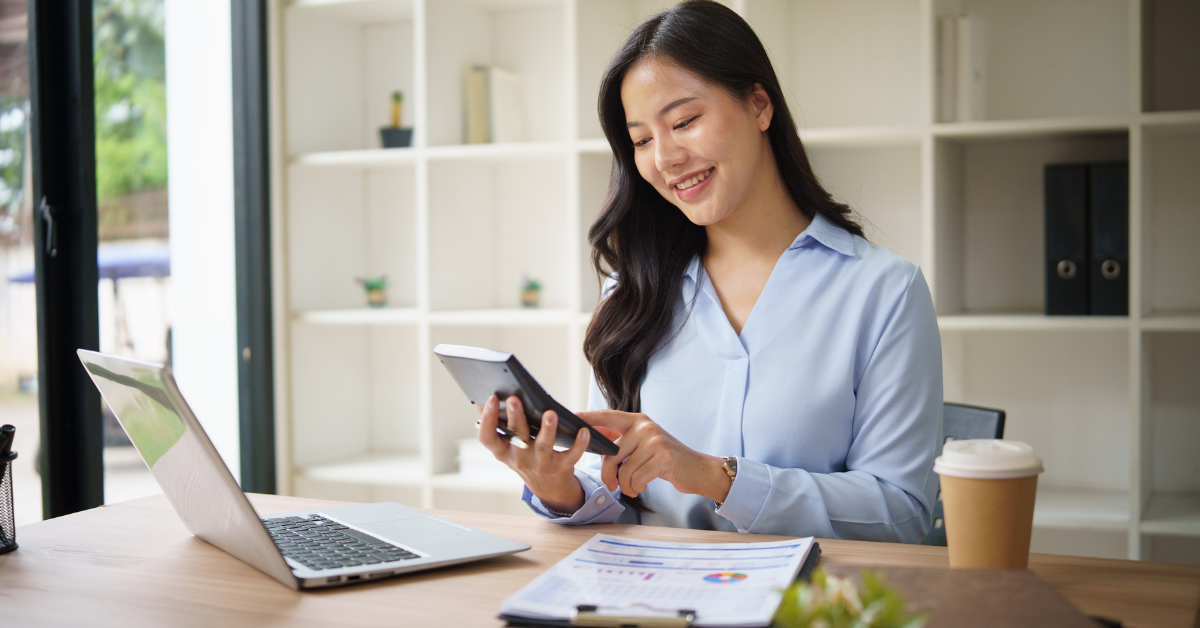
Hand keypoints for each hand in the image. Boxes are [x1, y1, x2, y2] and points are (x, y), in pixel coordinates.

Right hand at [477, 394, 590, 513]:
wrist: (547, 486)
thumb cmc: (525, 455)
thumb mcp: (507, 445)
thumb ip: (498, 423)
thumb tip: (486, 394)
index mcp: (502, 450)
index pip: (487, 437)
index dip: (487, 419)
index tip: (490, 397)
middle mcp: (519, 458)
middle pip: (516, 437)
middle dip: (515, 417)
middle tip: (514, 399)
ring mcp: (540, 464)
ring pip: (543, 447)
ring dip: (547, 430)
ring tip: (550, 413)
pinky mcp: (561, 468)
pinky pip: (571, 455)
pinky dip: (579, 444)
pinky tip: (583, 430)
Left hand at [577, 410, 731, 503]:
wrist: (697, 470)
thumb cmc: (665, 459)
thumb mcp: (644, 444)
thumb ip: (622, 440)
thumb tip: (593, 439)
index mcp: (637, 420)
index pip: (606, 417)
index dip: (587, 418)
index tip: (570, 417)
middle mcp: (645, 426)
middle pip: (610, 452)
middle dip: (607, 474)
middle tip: (612, 485)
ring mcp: (655, 440)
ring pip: (623, 469)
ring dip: (625, 485)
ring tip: (633, 487)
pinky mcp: (663, 457)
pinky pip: (636, 478)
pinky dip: (636, 487)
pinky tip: (642, 487)